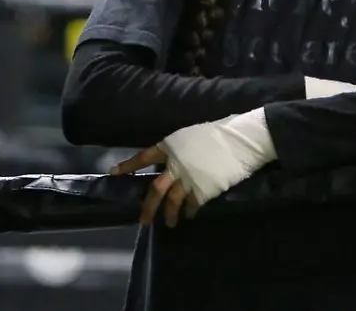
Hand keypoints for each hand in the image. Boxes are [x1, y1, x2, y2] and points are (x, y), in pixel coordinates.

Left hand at [110, 108, 276, 227]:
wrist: (240, 140)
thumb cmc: (218, 133)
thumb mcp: (192, 136)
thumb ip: (179, 151)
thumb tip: (171, 164)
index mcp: (171, 146)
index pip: (144, 158)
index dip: (129, 166)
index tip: (115, 173)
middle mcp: (175, 164)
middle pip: (155, 189)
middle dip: (148, 206)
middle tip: (144, 220)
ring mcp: (188, 178)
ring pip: (172, 201)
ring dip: (170, 214)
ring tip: (170, 223)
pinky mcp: (203, 189)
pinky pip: (192, 204)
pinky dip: (189, 211)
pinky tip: (189, 215)